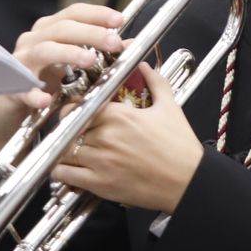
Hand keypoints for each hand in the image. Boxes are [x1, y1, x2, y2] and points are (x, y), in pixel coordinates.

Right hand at [0, 3, 124, 153]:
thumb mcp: (72, 64)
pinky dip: (34, 94)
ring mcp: (20, 63)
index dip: (97, 14)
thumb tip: (128, 44)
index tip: (120, 20)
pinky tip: (46, 100)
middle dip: (90, 33)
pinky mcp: (12, 88)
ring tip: (90, 61)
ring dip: (68, 53)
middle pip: (62, 28)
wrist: (12, 107)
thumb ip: (97, 52)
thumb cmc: (46, 80)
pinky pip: (24, 90)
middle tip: (114, 43)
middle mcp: (33, 40)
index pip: (74, 13)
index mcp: (49, 30)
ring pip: (43, 50)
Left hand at [52, 63, 203, 213]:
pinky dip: (61, 171)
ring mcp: (100, 161)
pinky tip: (68, 168)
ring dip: (65, 149)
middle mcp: (105, 136)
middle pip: (70, 127)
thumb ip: (155, 82)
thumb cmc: (180, 146)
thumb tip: (144, 66)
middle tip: (74, 131)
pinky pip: (65, 174)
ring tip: (71, 149)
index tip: (77, 111)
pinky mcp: (99, 184)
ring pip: (64, 149)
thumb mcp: (170, 107)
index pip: (80, 105)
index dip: (74, 107)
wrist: (188, 181)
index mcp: (119, 115)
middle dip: (71, 128)